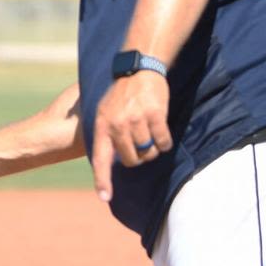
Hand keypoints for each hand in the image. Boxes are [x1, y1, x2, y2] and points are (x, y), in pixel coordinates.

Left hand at [91, 71, 172, 201]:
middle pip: (131, 160)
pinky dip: (165, 141)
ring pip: (149, 152)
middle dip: (138, 156)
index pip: (101, 159)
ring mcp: (136, 120)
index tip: (105, 197)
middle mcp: (117, 125)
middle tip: (140, 142)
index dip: (103, 180)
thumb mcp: (103, 111)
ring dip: (153, 148)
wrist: (139, 69)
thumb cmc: (121, 94)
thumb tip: (111, 161)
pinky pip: (163, 142)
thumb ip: (106, 134)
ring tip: (150, 131)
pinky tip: (161, 129)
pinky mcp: (155, 115)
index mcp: (102, 125)